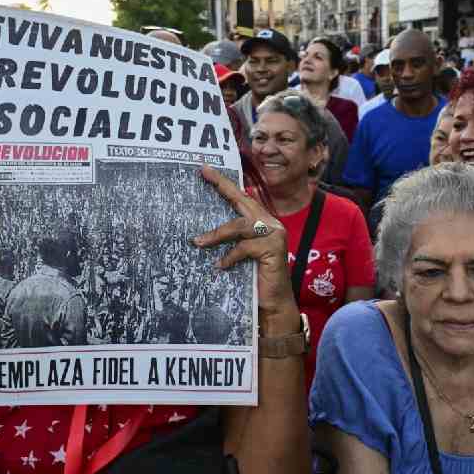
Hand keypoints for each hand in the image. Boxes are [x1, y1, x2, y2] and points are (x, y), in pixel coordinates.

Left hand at [192, 166, 297, 320]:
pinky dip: (230, 257)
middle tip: (203, 173)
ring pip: (240, 225)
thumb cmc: (254, 279)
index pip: (242, 198)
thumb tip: (201, 231)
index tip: (205, 169)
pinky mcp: (273, 249)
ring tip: (198, 242)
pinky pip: (245, 247)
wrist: (273, 304)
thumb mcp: (240, 254)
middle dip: (222, 186)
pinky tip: (221, 266)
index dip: (224, 184)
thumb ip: (232, 238)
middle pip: (243, 201)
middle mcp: (271, 223)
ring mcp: (274, 235)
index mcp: (262, 221)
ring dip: (217, 234)